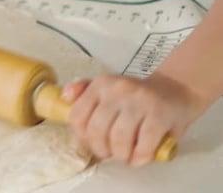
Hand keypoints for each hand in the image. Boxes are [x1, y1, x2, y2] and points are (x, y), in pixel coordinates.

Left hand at [63, 73, 209, 165]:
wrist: (175, 89)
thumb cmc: (136, 96)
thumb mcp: (107, 89)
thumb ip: (83, 92)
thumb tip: (65, 96)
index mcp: (101, 84)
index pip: (77, 115)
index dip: (81, 135)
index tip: (91, 141)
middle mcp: (118, 89)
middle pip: (96, 130)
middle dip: (100, 148)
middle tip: (108, 152)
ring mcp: (139, 101)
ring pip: (118, 139)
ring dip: (120, 155)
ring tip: (124, 155)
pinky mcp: (159, 114)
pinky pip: (144, 144)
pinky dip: (140, 156)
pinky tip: (140, 156)